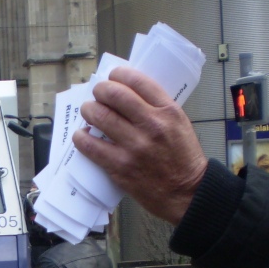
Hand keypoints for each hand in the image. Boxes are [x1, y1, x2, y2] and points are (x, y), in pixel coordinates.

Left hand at [72, 66, 208, 225]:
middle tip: (97, 94)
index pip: (138, 81)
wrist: (187, 192)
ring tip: (88, 111)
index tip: (112, 76)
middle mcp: (152, 125)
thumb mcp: (179, 124)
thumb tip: (127, 97)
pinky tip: (81, 136)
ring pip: (100, 117)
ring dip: (88, 110)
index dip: (119, 74)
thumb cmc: (183, 159)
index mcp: (168, 111)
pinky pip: (91, 147)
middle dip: (100, 90)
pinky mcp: (120, 166)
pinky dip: (81, 138)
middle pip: (115, 95)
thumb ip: (157, 110)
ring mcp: (134, 146)